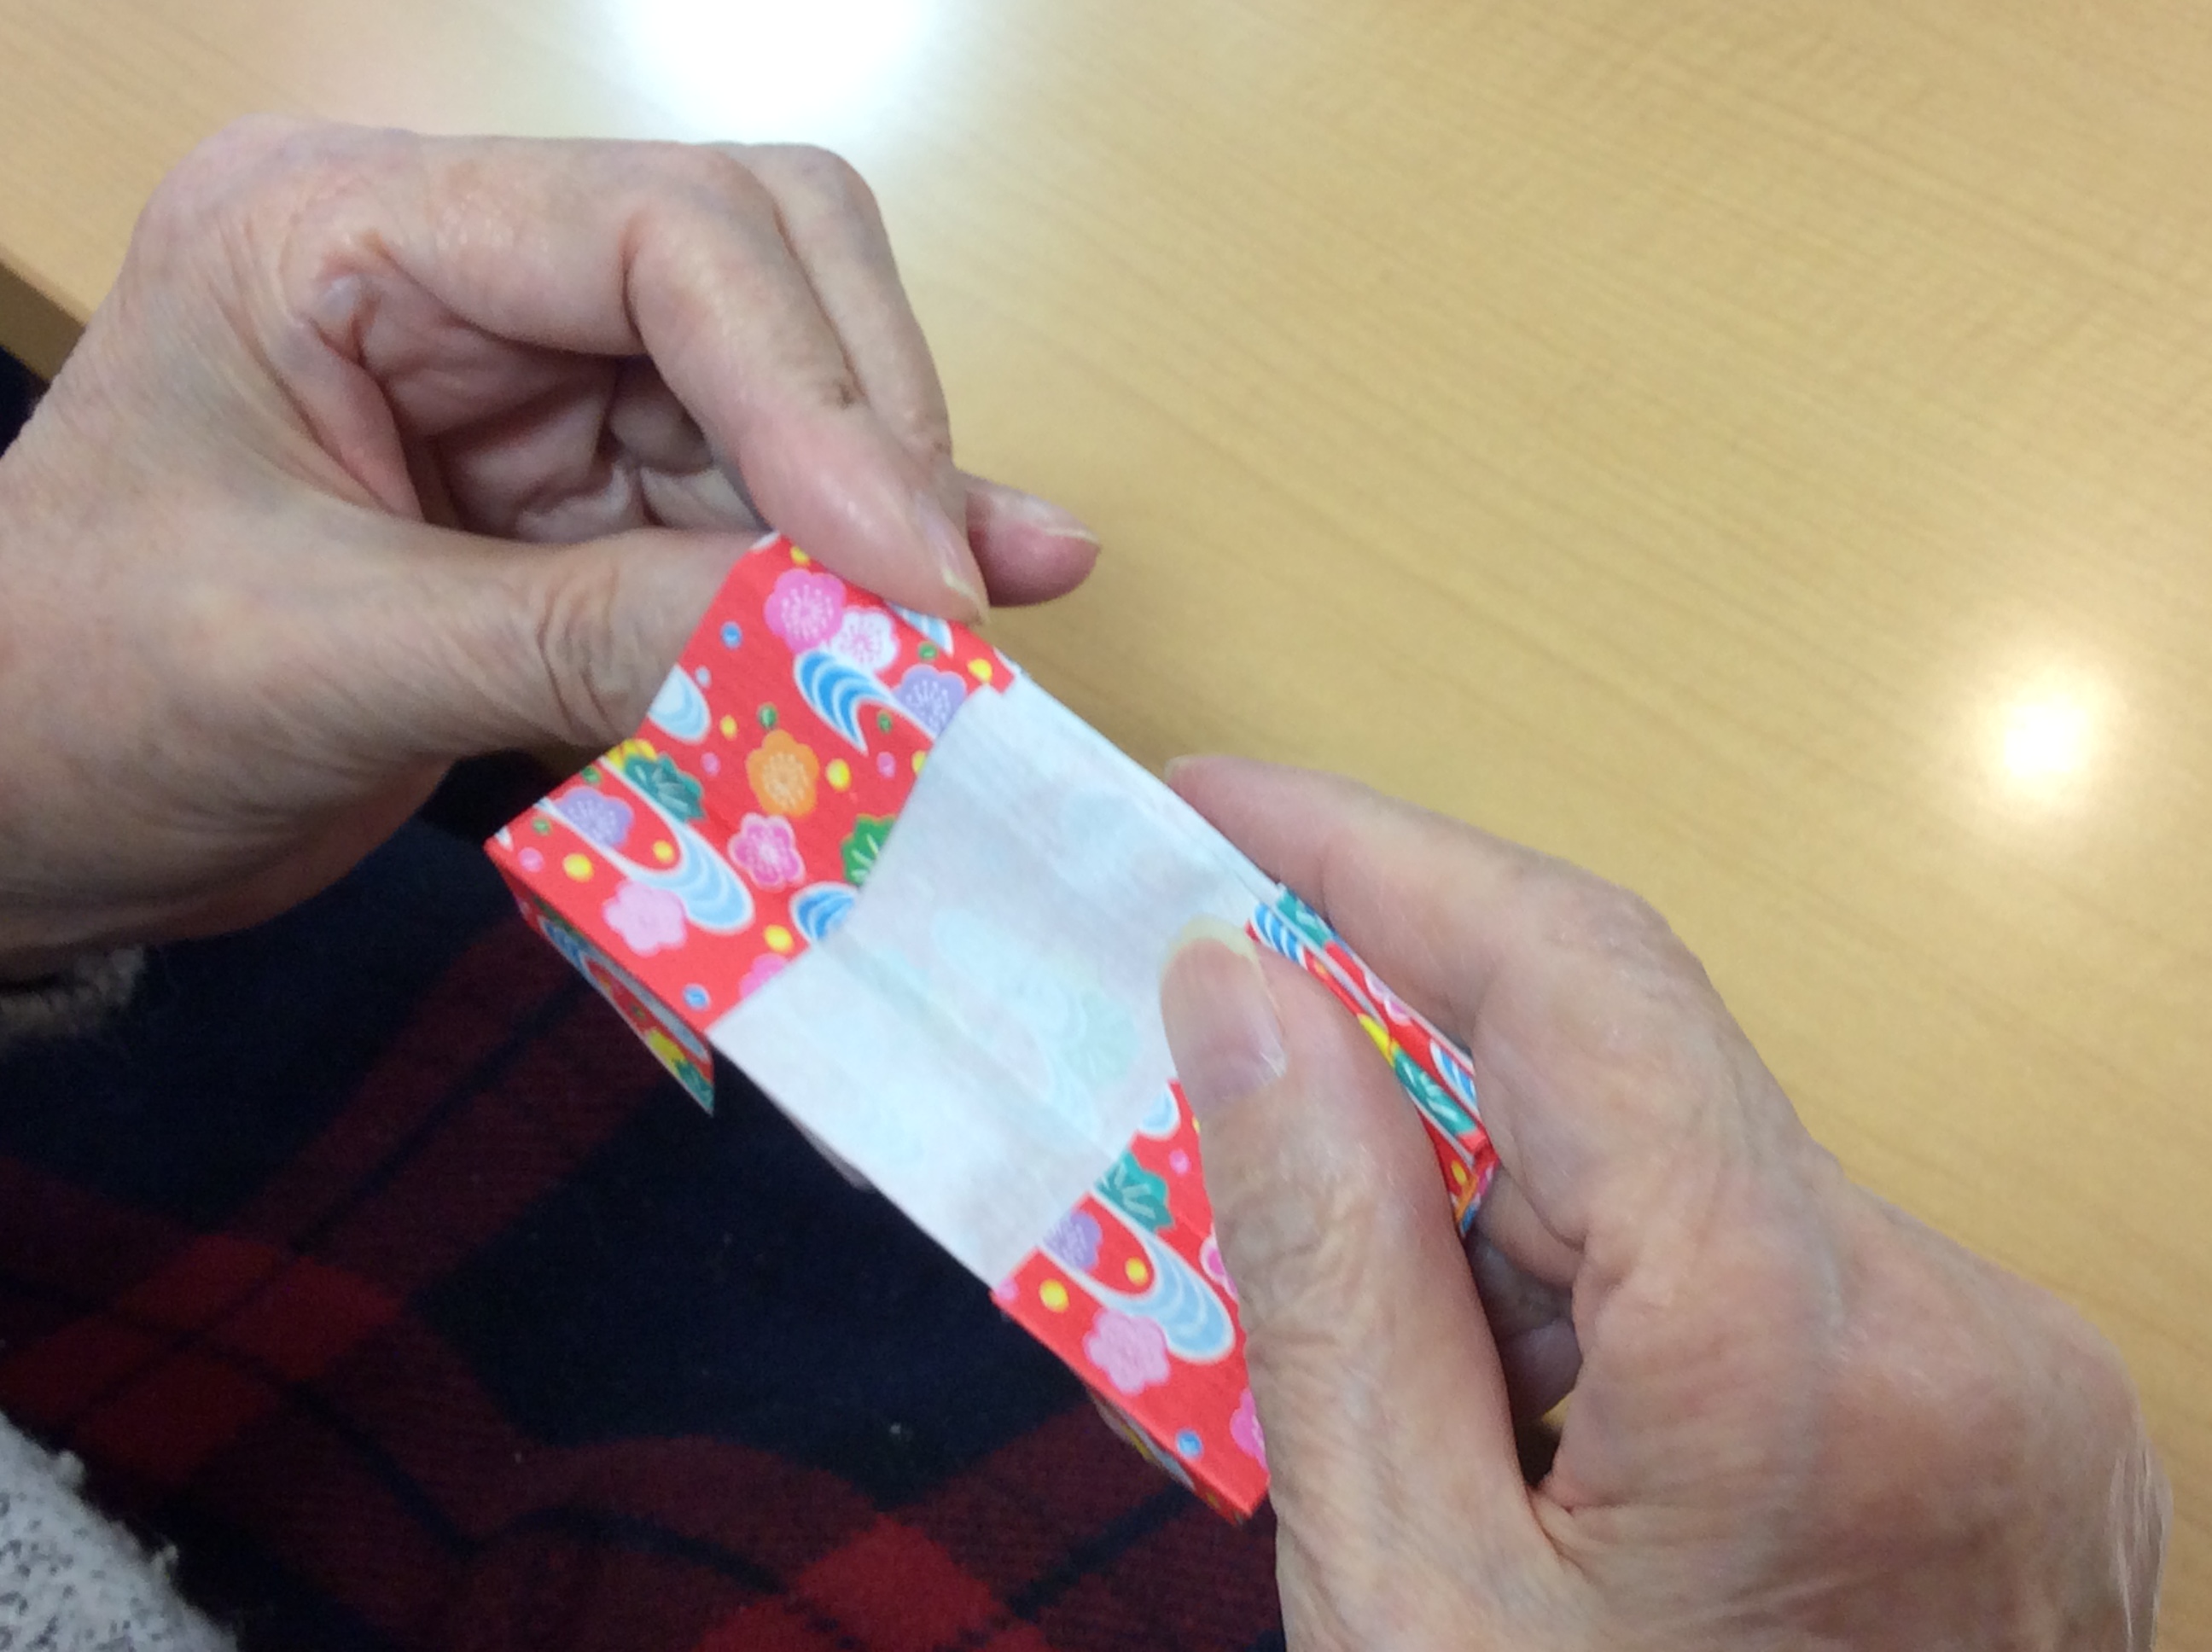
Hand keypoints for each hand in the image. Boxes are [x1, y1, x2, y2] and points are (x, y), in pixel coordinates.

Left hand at [0, 118, 1097, 967]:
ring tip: (964, 645)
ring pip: (782, 393)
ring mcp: (529, 376)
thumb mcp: (327, 662)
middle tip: (948, 602)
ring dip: (878, 516)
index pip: (653, 232)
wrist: (16, 813)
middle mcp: (461, 268)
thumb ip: (590, 640)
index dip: (814, 388)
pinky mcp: (577, 488)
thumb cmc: (84, 699)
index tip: (912, 570)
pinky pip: (753, 505)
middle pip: (758, 263)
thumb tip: (853, 648)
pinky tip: (955, 617)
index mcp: (344, 229)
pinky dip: (842, 574)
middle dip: (866, 429)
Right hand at [1159, 759, 2167, 1649]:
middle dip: (1415, 1059)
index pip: (1574, 974)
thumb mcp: (1396, 1590)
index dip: (1376, 854)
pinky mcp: (2019, 1417)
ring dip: (1512, 1203)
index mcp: (1794, 1349)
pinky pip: (1772, 1259)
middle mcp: (1957, 1319)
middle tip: (1226, 1075)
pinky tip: (1532, 1426)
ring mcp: (2019, 1371)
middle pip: (1639, 1071)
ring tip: (1402, 1374)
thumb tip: (1240, 993)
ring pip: (1699, 1164)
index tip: (1215, 804)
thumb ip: (1323, 1265)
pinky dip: (1613, 1283)